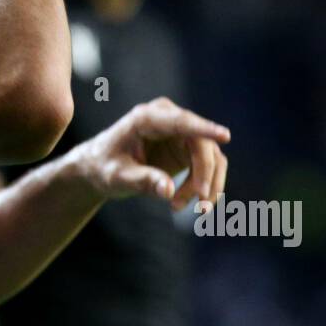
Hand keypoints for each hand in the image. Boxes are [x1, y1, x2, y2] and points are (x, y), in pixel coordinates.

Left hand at [72, 97, 230, 210]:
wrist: (100, 168)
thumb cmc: (104, 167)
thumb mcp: (117, 177)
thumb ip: (142, 181)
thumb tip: (169, 190)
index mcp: (147, 118)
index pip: (181, 121)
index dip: (203, 128)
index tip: (225, 136)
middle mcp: (168, 119)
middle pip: (201, 143)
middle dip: (204, 176)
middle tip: (200, 207)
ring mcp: (181, 131)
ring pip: (211, 157)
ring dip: (205, 185)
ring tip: (178, 207)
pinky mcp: (188, 147)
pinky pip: (209, 166)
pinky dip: (203, 187)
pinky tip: (182, 203)